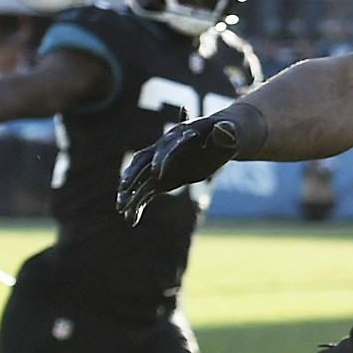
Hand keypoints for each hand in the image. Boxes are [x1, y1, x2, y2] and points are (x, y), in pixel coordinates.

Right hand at [118, 113, 245, 223]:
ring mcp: (160, 167)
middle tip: (124, 188)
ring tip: (122, 211)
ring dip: (130, 194)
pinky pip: (145, 193)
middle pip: (142, 162)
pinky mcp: (161, 181)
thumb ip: (226, 134)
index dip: (163, 159)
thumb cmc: (226, 135)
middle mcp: (163, 152)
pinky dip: (137, 205)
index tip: (159, 173)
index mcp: (178, 138)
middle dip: (133, 175)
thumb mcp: (229, 134)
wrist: (220, 141)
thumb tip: (224, 131)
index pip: (166, 148)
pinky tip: (130, 220)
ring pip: (140, 181)